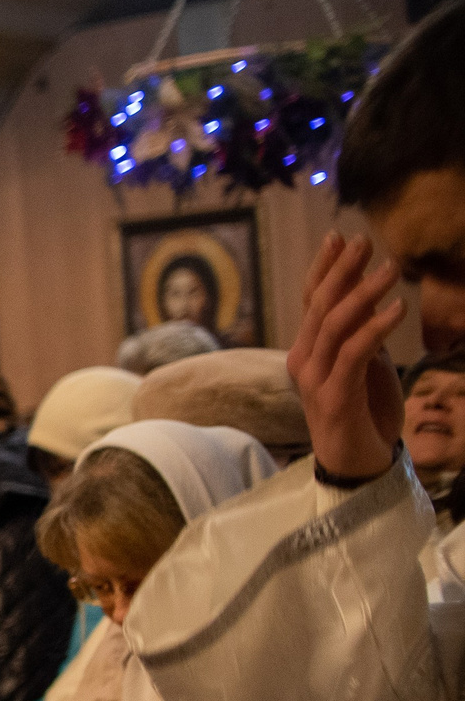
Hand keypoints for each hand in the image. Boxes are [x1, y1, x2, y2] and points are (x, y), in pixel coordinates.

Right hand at [288, 230, 406, 481]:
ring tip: (392, 269)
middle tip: (365, 241)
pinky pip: (354, 354)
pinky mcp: (335, 397)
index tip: (339, 237)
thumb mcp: (364, 365)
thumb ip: (360, 335)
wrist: (358, 464)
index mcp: (307, 352)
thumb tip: (369, 300)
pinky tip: (397, 310)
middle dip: (342, 270)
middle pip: (319, 306)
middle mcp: (304, 361)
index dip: (323, 268)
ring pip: (334, 325)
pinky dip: (375, 328)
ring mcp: (315, 380)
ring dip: (364, 293)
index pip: (310, 302)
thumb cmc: (364, 413)